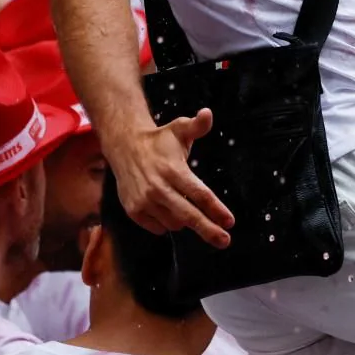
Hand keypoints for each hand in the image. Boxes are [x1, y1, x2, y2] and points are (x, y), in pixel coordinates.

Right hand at [106, 110, 234, 248]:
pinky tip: (168, 209)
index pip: (199, 194)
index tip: (230, 222)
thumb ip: (197, 125)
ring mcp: (144, 201)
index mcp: (173, 170)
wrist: (124, 147)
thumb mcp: (179, 129)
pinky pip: (158, 228)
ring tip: (186, 207)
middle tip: (225, 241)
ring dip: (185, 221)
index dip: (216, 209)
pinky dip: (167, 223)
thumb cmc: (159, 140)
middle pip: (189, 215)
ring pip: (175, 223)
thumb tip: (208, 113)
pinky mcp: (134, 211)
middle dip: (208, 230)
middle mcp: (158, 188)